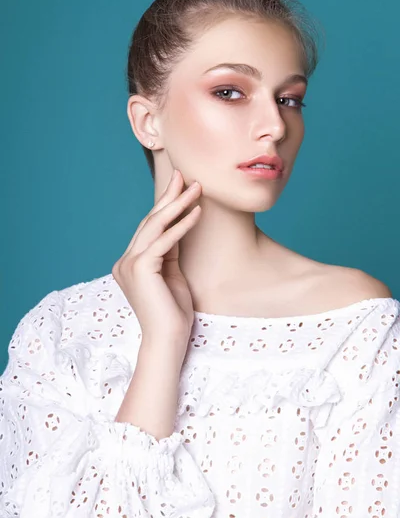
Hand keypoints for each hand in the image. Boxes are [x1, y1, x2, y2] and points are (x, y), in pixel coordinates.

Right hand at [112, 170, 201, 349]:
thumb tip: (179, 226)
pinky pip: (164, 241)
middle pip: (150, 222)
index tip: (180, 186)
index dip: (165, 206)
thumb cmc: (174, 313)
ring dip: (177, 205)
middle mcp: (124, 261)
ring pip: (155, 226)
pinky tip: (197, 212)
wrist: (169, 341)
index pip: (149, 228)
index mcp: (129, 263)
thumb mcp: (172, 275)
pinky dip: (182, 225)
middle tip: (185, 176)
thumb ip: (170, 252)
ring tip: (197, 188)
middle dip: (169, 197)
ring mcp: (129, 264)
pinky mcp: (140, 269)